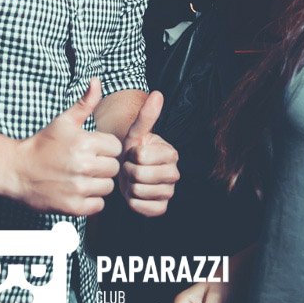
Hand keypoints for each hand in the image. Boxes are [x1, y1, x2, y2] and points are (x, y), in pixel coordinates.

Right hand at [7, 78, 122, 214]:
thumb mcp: (63, 121)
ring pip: (107, 187)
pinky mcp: (73, 206)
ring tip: (81, 177)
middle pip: (114, 168)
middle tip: (85, 164)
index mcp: (84, 143)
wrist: (17, 171)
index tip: (91, 149)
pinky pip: (98, 205)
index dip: (104, 148)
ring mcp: (78, 187)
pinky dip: (90, 201)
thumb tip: (97, 80)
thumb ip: (85, 102)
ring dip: (97, 183)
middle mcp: (83, 165)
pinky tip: (77, 191)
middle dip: (102, 166)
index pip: (115, 147)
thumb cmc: (43, 144)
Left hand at [117, 91, 178, 216]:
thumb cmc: (132, 151)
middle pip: (140, 175)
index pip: (142, 156)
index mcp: (171, 153)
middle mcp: (175, 173)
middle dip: (128, 171)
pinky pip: (141, 207)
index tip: (132, 154)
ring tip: (131, 179)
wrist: (128, 172)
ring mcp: (169, 192)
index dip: (130, 155)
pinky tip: (134, 193)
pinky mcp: (161, 208)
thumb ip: (146, 116)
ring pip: (139, 191)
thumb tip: (157, 93)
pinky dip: (132, 201)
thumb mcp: (136, 133)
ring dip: (129, 186)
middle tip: (129, 167)